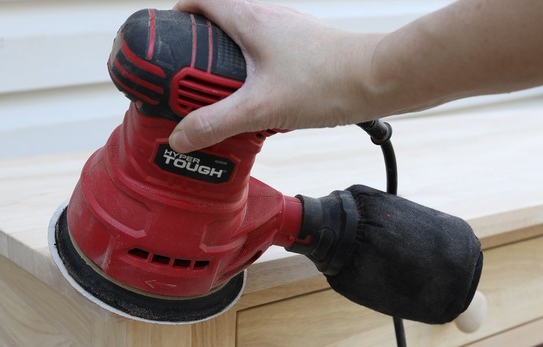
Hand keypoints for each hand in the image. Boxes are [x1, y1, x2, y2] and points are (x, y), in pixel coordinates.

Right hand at [169, 0, 383, 152]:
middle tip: (184, 81)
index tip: (165, 42)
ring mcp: (287, 32)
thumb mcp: (260, 107)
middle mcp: (267, 17)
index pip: (201, 0)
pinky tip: (255, 104)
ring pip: (244, 41)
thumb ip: (216, 122)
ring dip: (225, 65)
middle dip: (197, 50)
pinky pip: (265, 56)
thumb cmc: (326, 82)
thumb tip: (179, 137)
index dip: (178, 16)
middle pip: (219, 22)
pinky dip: (251, 75)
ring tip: (216, 98)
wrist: (377, 80)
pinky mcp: (302, 50)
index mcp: (249, 19)